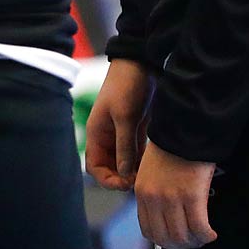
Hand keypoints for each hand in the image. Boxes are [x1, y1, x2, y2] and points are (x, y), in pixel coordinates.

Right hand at [85, 58, 152, 190]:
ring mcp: (122, 134)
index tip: (124, 184)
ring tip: (148, 177)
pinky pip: (137, 153)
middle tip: (139, 182)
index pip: (94, 167)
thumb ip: (124, 146)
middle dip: (122, 178)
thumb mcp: (124, 117)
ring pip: (125, 162)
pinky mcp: (136, 130)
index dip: (107, 180)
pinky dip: (143, 162)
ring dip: (134, 171)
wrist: (140, 64)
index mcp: (96, 133)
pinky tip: (154, 166)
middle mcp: (107, 137)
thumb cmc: (126, 86)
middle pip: (110, 168)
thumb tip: (124, 174)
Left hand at [135, 140, 218, 248]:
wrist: (183, 130)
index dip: (165, 241)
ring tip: (204, 236)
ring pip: (183, 236)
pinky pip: (199, 228)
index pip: (148, 231)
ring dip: (195, 242)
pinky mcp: (191, 196)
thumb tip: (165, 217)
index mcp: (141, 192)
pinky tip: (211, 233)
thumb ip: (154, 194)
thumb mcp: (151, 173)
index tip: (177, 240)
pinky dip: (206, 235)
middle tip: (195, 241)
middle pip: (166, 239)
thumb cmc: (171, 150)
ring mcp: (171, 198)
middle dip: (182, 245)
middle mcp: (153, 198)